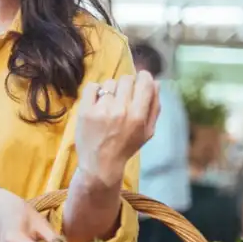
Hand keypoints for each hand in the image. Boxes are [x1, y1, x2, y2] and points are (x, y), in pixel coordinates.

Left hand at [75, 71, 160, 187]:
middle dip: (127, 86)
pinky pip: (92, 86)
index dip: (144, 77)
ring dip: (111, 91)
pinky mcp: (85, 110)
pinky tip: (97, 102)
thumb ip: (154, 107)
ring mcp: (102, 109)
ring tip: (109, 105)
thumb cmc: (126, 146)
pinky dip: (95, 91)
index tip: (140, 81)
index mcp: (138, 115)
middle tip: (123, 97)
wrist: (100, 164)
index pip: (145, 82)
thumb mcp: (148, 131)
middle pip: (126, 79)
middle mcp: (121, 110)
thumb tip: (156, 83)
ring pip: (109, 83)